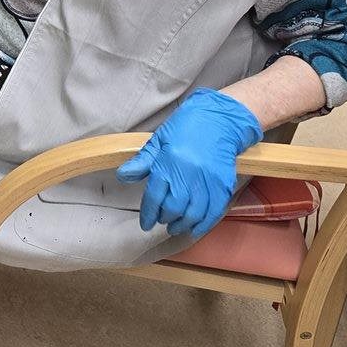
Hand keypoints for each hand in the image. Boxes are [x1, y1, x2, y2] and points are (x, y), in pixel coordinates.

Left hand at [115, 89, 263, 241]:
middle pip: (174, 207)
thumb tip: (122, 176)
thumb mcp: (159, 140)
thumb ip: (142, 161)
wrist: (220, 118)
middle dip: (165, 218)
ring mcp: (208, 180)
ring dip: (183, 224)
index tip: (145, 224)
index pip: (155, 196)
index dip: (149, 213)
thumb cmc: (186, 126)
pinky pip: (214, 210)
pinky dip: (204, 223)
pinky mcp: (224, 183)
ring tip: (175, 227)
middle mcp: (188, 173)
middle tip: (161, 221)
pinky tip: (195, 228)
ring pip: (194, 213)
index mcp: (168, 162)